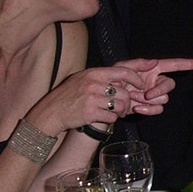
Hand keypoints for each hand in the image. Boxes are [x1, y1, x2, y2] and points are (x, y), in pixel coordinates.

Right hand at [30, 65, 148, 134]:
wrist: (51, 112)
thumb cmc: (66, 96)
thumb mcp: (81, 79)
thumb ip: (99, 77)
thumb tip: (121, 77)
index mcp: (93, 73)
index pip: (123, 71)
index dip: (136, 78)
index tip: (142, 84)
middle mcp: (93, 84)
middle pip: (125, 92)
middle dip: (128, 102)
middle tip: (125, 107)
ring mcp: (92, 99)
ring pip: (120, 105)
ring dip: (122, 112)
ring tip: (117, 113)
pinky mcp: (90, 113)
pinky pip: (112, 117)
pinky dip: (112, 120)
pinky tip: (105, 118)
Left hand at [113, 57, 192, 113]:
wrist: (106, 100)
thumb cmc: (112, 80)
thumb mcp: (122, 67)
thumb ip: (139, 64)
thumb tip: (155, 62)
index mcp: (152, 69)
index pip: (175, 65)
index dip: (190, 63)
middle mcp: (155, 81)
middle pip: (170, 85)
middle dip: (160, 89)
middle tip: (147, 94)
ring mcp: (154, 95)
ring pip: (164, 99)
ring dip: (150, 100)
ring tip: (135, 99)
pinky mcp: (150, 107)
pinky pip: (158, 109)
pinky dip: (148, 109)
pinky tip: (137, 107)